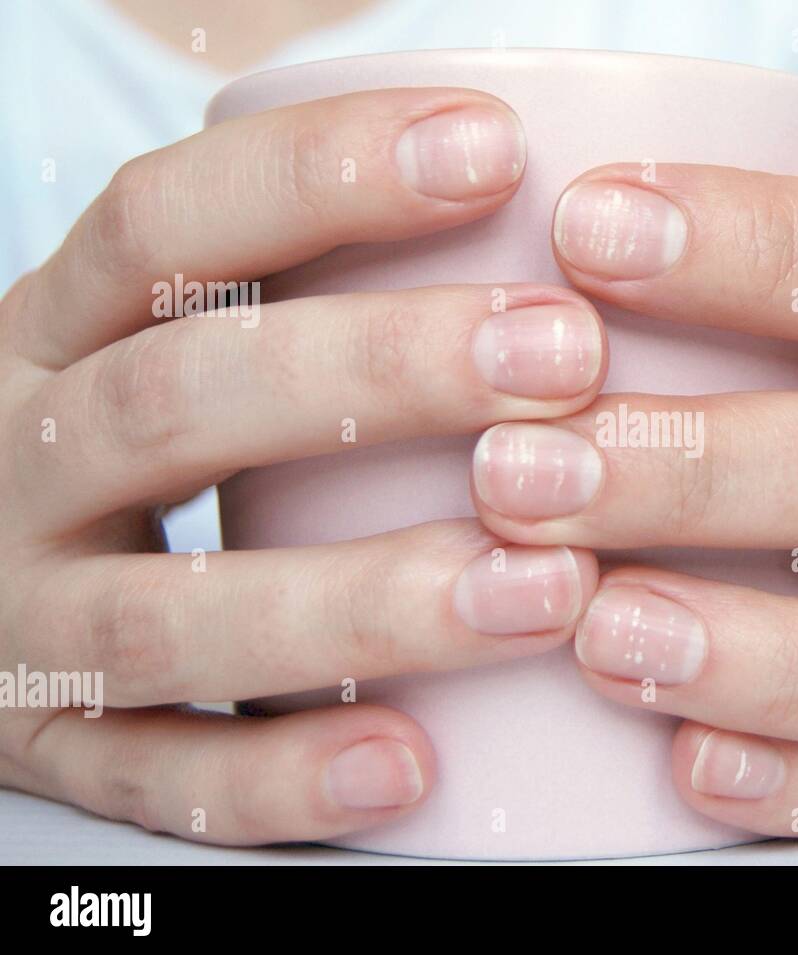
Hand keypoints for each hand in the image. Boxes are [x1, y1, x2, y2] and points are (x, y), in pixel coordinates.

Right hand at [0, 89, 605, 843]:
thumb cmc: (152, 438)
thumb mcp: (183, 338)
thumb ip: (309, 297)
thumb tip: (534, 217)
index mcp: (53, 334)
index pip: (166, 222)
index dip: (324, 176)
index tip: (496, 149)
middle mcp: (20, 465)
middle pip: (179, 402)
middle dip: (378, 374)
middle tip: (563, 358)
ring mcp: (25, 622)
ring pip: (169, 618)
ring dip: (363, 601)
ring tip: (546, 588)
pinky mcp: (54, 754)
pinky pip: (158, 781)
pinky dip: (283, 780)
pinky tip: (414, 764)